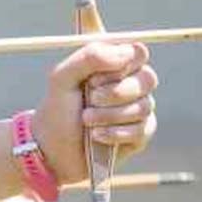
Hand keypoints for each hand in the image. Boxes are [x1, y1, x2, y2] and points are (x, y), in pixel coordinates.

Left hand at [31, 40, 153, 184]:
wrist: (53, 150)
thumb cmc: (58, 109)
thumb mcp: (62, 78)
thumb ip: (90, 57)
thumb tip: (128, 52)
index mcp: (115, 64)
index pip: (138, 51)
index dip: (122, 62)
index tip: (95, 75)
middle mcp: (132, 82)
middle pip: (148, 78)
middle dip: (116, 91)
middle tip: (91, 99)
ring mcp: (140, 107)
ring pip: (144, 105)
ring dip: (109, 114)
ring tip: (86, 120)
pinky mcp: (141, 132)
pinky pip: (142, 129)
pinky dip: (115, 132)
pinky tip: (96, 135)